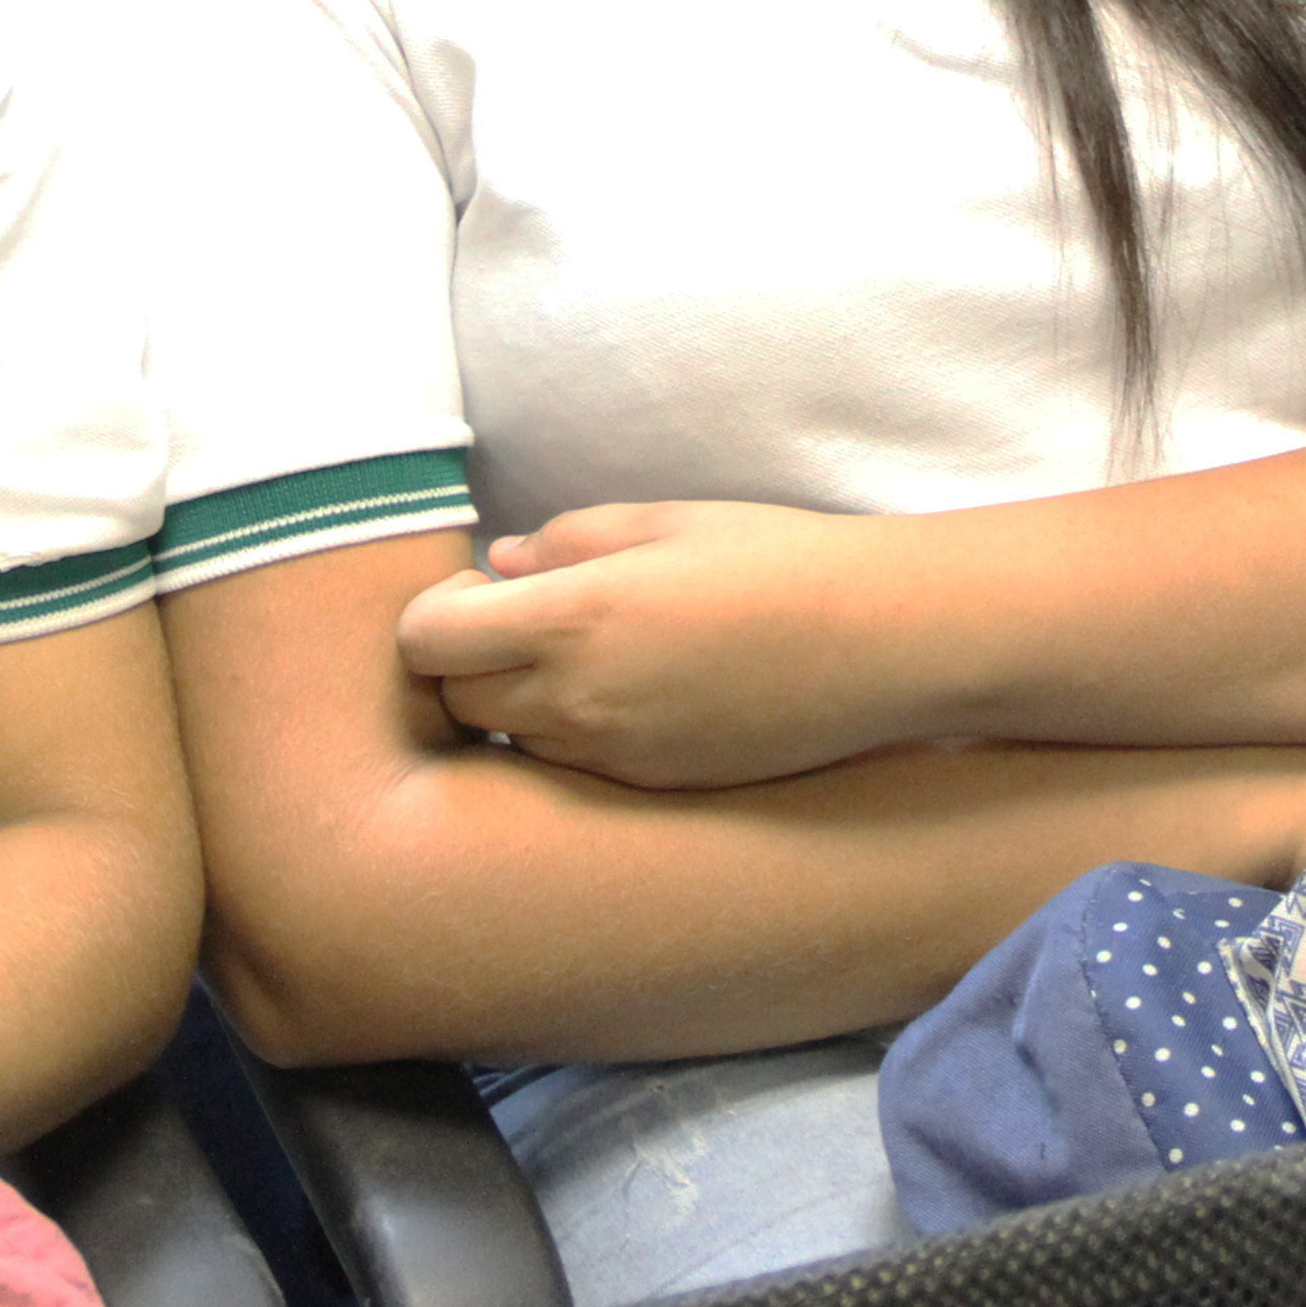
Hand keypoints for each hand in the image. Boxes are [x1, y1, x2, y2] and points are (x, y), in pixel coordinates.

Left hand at [396, 502, 914, 788]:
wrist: (880, 644)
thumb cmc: (776, 559)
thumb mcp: (664, 520)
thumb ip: (564, 540)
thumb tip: (500, 565)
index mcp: (571, 618)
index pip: (426, 641)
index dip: (435, 613)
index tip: (478, 591)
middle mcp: (578, 701)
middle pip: (453, 703)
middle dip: (466, 663)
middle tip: (520, 623)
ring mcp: (615, 756)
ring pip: (511, 741)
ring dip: (517, 703)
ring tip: (583, 658)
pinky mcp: (652, 786)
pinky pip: (572, 768)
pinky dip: (573, 735)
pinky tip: (632, 694)